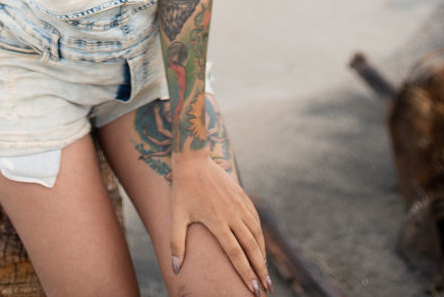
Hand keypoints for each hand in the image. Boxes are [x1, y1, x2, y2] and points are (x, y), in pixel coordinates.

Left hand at [170, 150, 269, 294]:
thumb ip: (176, 243)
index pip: (236, 254)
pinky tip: (260, 244)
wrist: (193, 159)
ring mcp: (239, 204)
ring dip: (263, 253)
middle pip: (251, 247)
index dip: (246, 273)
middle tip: (267, 287)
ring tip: (265, 270)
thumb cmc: (182, 189)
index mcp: (217, 222)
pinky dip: (260, 234)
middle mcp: (232, 214)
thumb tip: (175, 269)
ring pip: (256, 233)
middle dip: (260, 269)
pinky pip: (255, 218)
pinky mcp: (242, 195)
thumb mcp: (176, 216)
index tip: (254, 289)